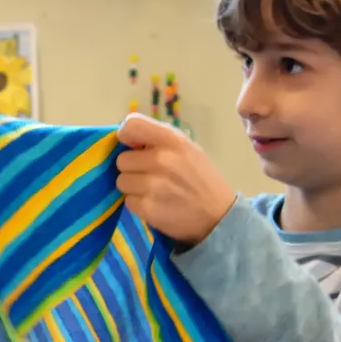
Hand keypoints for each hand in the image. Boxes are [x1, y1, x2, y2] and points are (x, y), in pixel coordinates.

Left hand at [116, 113, 236, 245]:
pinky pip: (128, 201)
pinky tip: (155, 204)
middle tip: (149, 175)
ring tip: (153, 191)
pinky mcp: (148, 208)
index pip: (131, 125)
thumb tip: (127, 139)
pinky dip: (138, 204)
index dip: (126, 135)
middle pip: (122, 160)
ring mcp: (153, 185)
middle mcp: (161, 159)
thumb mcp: (186, 148)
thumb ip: (158, 140)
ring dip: (133, 188)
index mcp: (172, 140)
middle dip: (132, 168)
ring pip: (122, 182)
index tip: (132, 146)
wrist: (218, 215)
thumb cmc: (200, 178)